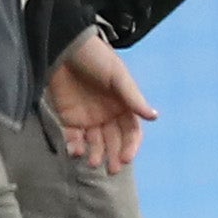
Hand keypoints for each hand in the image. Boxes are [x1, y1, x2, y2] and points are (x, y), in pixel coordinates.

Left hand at [48, 28, 156, 173]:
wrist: (63, 47)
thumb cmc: (95, 58)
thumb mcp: (117, 75)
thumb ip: (133, 98)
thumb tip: (154, 117)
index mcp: (123, 105)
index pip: (131, 131)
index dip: (130, 146)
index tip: (126, 159)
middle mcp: (108, 114)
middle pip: (114, 141)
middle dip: (114, 156)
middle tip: (111, 170)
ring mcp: (88, 117)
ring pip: (95, 143)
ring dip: (96, 154)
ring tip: (93, 163)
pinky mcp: (69, 118)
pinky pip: (74, 138)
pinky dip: (75, 147)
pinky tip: (76, 151)